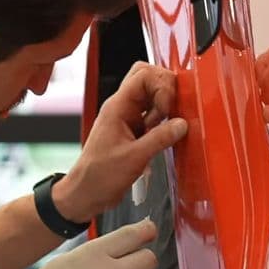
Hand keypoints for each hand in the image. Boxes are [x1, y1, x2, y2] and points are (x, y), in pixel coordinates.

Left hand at [58, 63, 188, 220]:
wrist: (86, 193)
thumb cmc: (99, 176)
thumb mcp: (134, 158)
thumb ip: (160, 139)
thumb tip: (181, 124)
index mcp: (117, 107)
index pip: (143, 75)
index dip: (161, 86)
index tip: (168, 109)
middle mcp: (122, 107)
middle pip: (147, 78)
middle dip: (165, 89)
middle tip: (172, 110)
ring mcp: (127, 118)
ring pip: (151, 96)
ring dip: (165, 107)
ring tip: (167, 127)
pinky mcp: (133, 130)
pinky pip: (152, 115)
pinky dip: (164, 121)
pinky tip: (166, 135)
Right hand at [256, 48, 268, 245]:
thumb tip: (266, 112)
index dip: (268, 68)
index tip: (266, 89)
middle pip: (267, 63)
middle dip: (260, 77)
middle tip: (262, 97)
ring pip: (264, 78)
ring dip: (258, 89)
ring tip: (263, 107)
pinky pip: (265, 95)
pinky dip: (259, 100)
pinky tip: (263, 113)